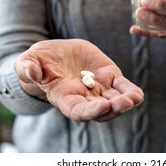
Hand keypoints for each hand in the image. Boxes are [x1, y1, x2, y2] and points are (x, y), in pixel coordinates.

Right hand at [14, 39, 143, 121]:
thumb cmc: (38, 61)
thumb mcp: (27, 62)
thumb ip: (27, 68)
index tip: (102, 106)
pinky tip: (137, 95)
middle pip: (100, 110)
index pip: (78, 111)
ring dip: (125, 101)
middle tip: (123, 103)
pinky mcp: (108, 76)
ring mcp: (98, 89)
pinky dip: (129, 90)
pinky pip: (121, 86)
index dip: (90, 111)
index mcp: (64, 98)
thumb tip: (32, 74)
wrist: (55, 54)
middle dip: (112, 108)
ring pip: (114, 100)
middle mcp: (83, 98)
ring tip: (134, 98)